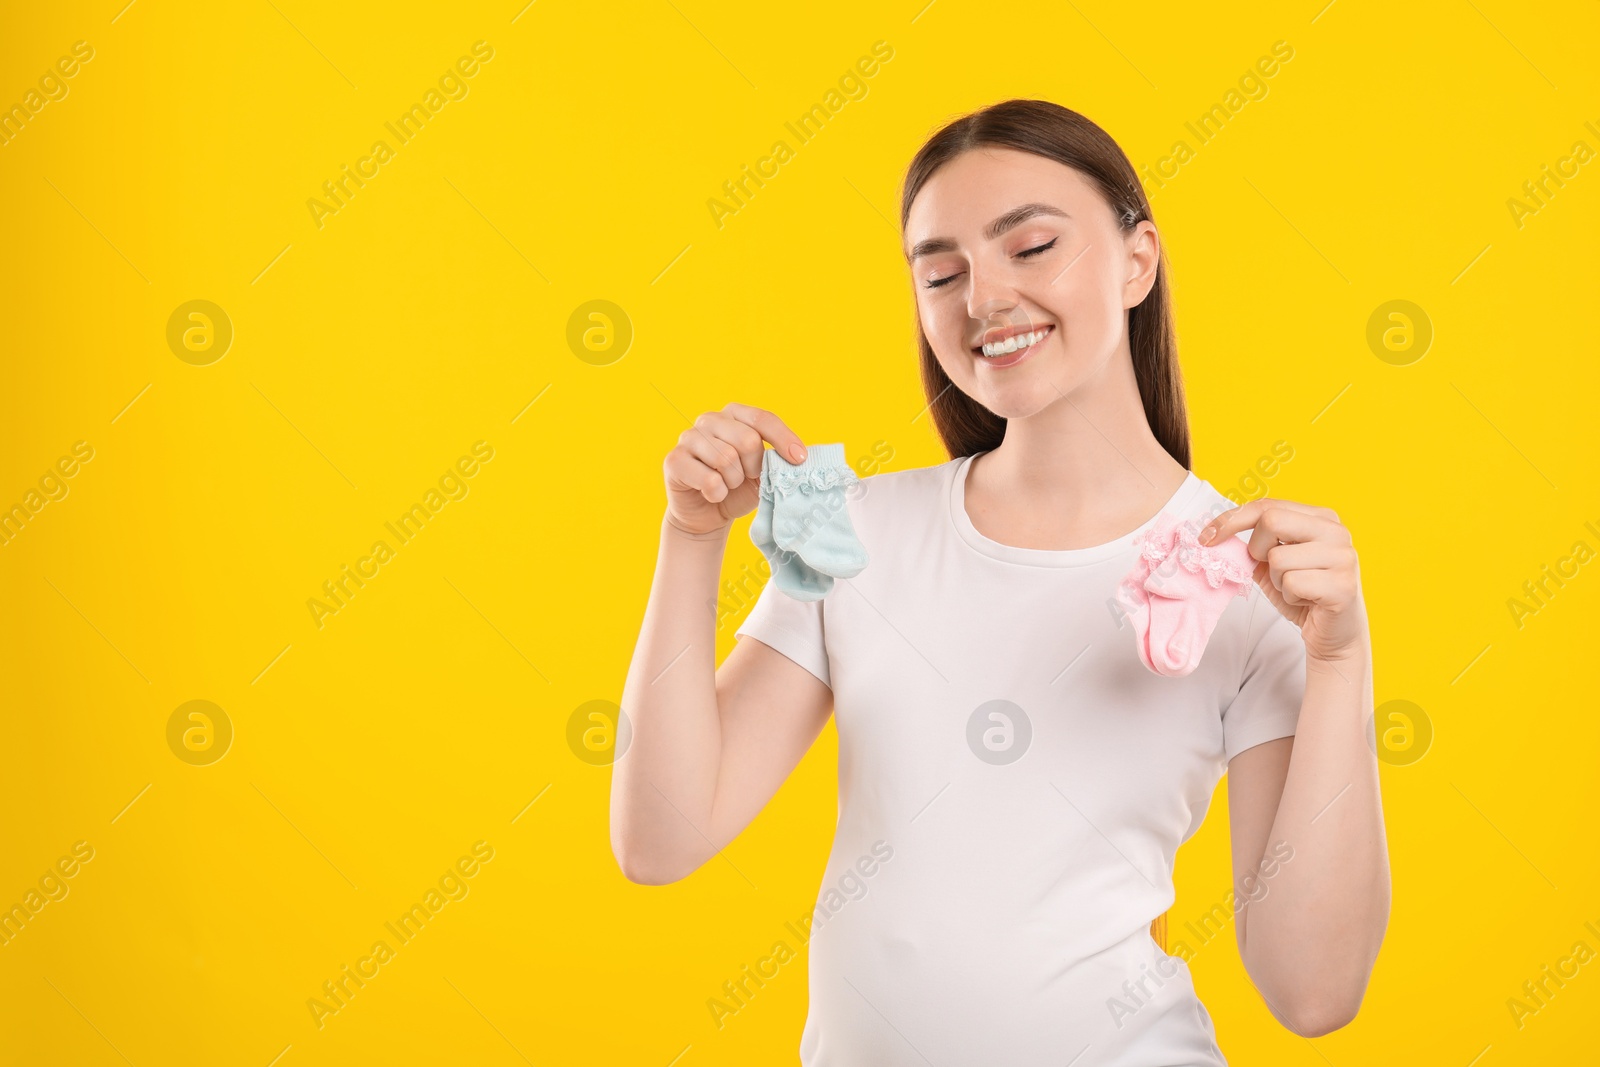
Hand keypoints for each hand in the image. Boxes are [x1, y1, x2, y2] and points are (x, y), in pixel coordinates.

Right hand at [663, 402, 806, 537]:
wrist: (707, 515)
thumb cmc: (737, 489)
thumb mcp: (763, 474)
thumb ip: (776, 461)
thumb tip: (798, 458)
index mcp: (734, 415)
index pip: (762, 419)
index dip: (783, 439)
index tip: (800, 460)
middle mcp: (709, 420)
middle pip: (746, 440)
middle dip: (754, 468)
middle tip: (748, 478)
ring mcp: (688, 438)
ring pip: (726, 459)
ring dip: (733, 482)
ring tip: (727, 485)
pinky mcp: (674, 460)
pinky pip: (708, 479)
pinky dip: (717, 493)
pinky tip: (711, 494)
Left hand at [1198, 498, 1368, 663]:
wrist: (1334, 634)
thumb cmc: (1302, 594)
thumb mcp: (1272, 564)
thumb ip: (1253, 545)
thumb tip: (1214, 535)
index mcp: (1321, 517)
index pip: (1267, 506)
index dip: (1231, 520)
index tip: (1206, 538)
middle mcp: (1336, 531)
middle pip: (1272, 521)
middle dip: (1257, 550)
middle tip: (1271, 570)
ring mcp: (1343, 557)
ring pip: (1278, 558)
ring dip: (1277, 581)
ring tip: (1296, 589)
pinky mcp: (1343, 586)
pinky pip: (1292, 584)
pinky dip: (1289, 597)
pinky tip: (1306, 601)